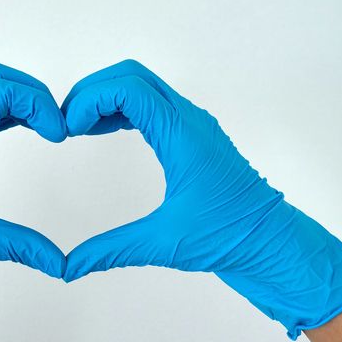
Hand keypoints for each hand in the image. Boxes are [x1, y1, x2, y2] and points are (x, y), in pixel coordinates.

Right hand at [61, 60, 341, 339]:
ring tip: (78, 126)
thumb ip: (111, 251)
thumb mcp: (165, 243)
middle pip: (132, 75)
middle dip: (93, 90)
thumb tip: (68, 266)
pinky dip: (121, 108)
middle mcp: (188, 119)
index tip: (68, 129)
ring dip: (106, 97)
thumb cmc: (231, 238)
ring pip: (141, 84)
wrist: (274, 243)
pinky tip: (103, 131)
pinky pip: (151, 103)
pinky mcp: (192, 133)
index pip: (129, 88)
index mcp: (182, 135)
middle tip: (67, 121)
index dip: (90, 99)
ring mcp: (192, 123)